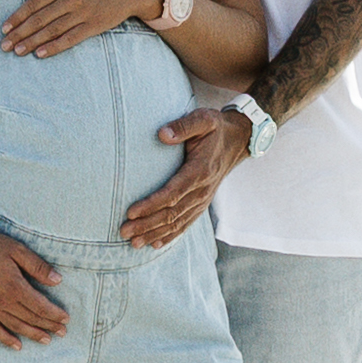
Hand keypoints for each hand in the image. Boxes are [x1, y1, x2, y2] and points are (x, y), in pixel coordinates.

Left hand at [0, 0, 174, 56]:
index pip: (34, 3)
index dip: (17, 17)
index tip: (4, 28)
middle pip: (39, 19)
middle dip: (20, 33)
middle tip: (4, 45)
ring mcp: (82, 13)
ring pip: (52, 30)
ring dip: (33, 42)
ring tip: (18, 52)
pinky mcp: (93, 26)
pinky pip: (70, 39)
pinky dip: (55, 47)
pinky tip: (41, 54)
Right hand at [0, 227, 70, 346]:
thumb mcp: (17, 249)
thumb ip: (38, 266)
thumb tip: (58, 280)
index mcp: (16, 286)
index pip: (41, 306)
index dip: (55, 314)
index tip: (66, 319)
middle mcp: (4, 301)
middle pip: (32, 318)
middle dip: (49, 326)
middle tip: (62, 333)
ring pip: (16, 326)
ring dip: (33, 335)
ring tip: (47, 340)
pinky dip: (6, 340)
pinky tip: (17, 346)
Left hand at [124, 104, 250, 256]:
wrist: (238, 140)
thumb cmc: (215, 127)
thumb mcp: (203, 119)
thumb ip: (183, 126)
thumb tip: (162, 134)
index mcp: (200, 170)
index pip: (172, 193)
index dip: (151, 204)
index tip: (130, 212)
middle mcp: (202, 189)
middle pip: (172, 213)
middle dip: (147, 224)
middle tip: (124, 231)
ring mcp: (203, 199)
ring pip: (177, 222)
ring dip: (155, 233)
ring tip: (134, 242)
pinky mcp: (202, 202)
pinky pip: (186, 223)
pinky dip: (171, 235)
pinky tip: (155, 243)